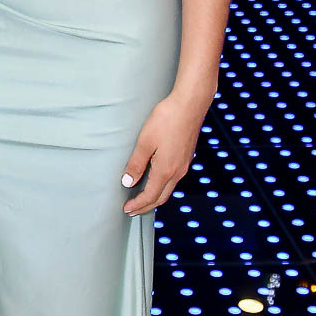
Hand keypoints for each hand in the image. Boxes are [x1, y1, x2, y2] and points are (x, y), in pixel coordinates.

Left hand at [121, 92, 209, 214]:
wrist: (190, 105)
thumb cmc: (166, 119)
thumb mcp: (145, 141)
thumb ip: (136, 163)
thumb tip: (128, 183)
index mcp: (166, 170)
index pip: (150, 196)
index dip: (138, 205)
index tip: (125, 210)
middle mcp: (178, 172)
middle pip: (161, 197)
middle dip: (146, 206)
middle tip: (131, 210)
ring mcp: (184, 165)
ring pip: (168, 189)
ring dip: (155, 198)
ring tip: (141, 199)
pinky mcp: (186, 157)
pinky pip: (173, 180)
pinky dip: (162, 187)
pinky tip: (155, 181)